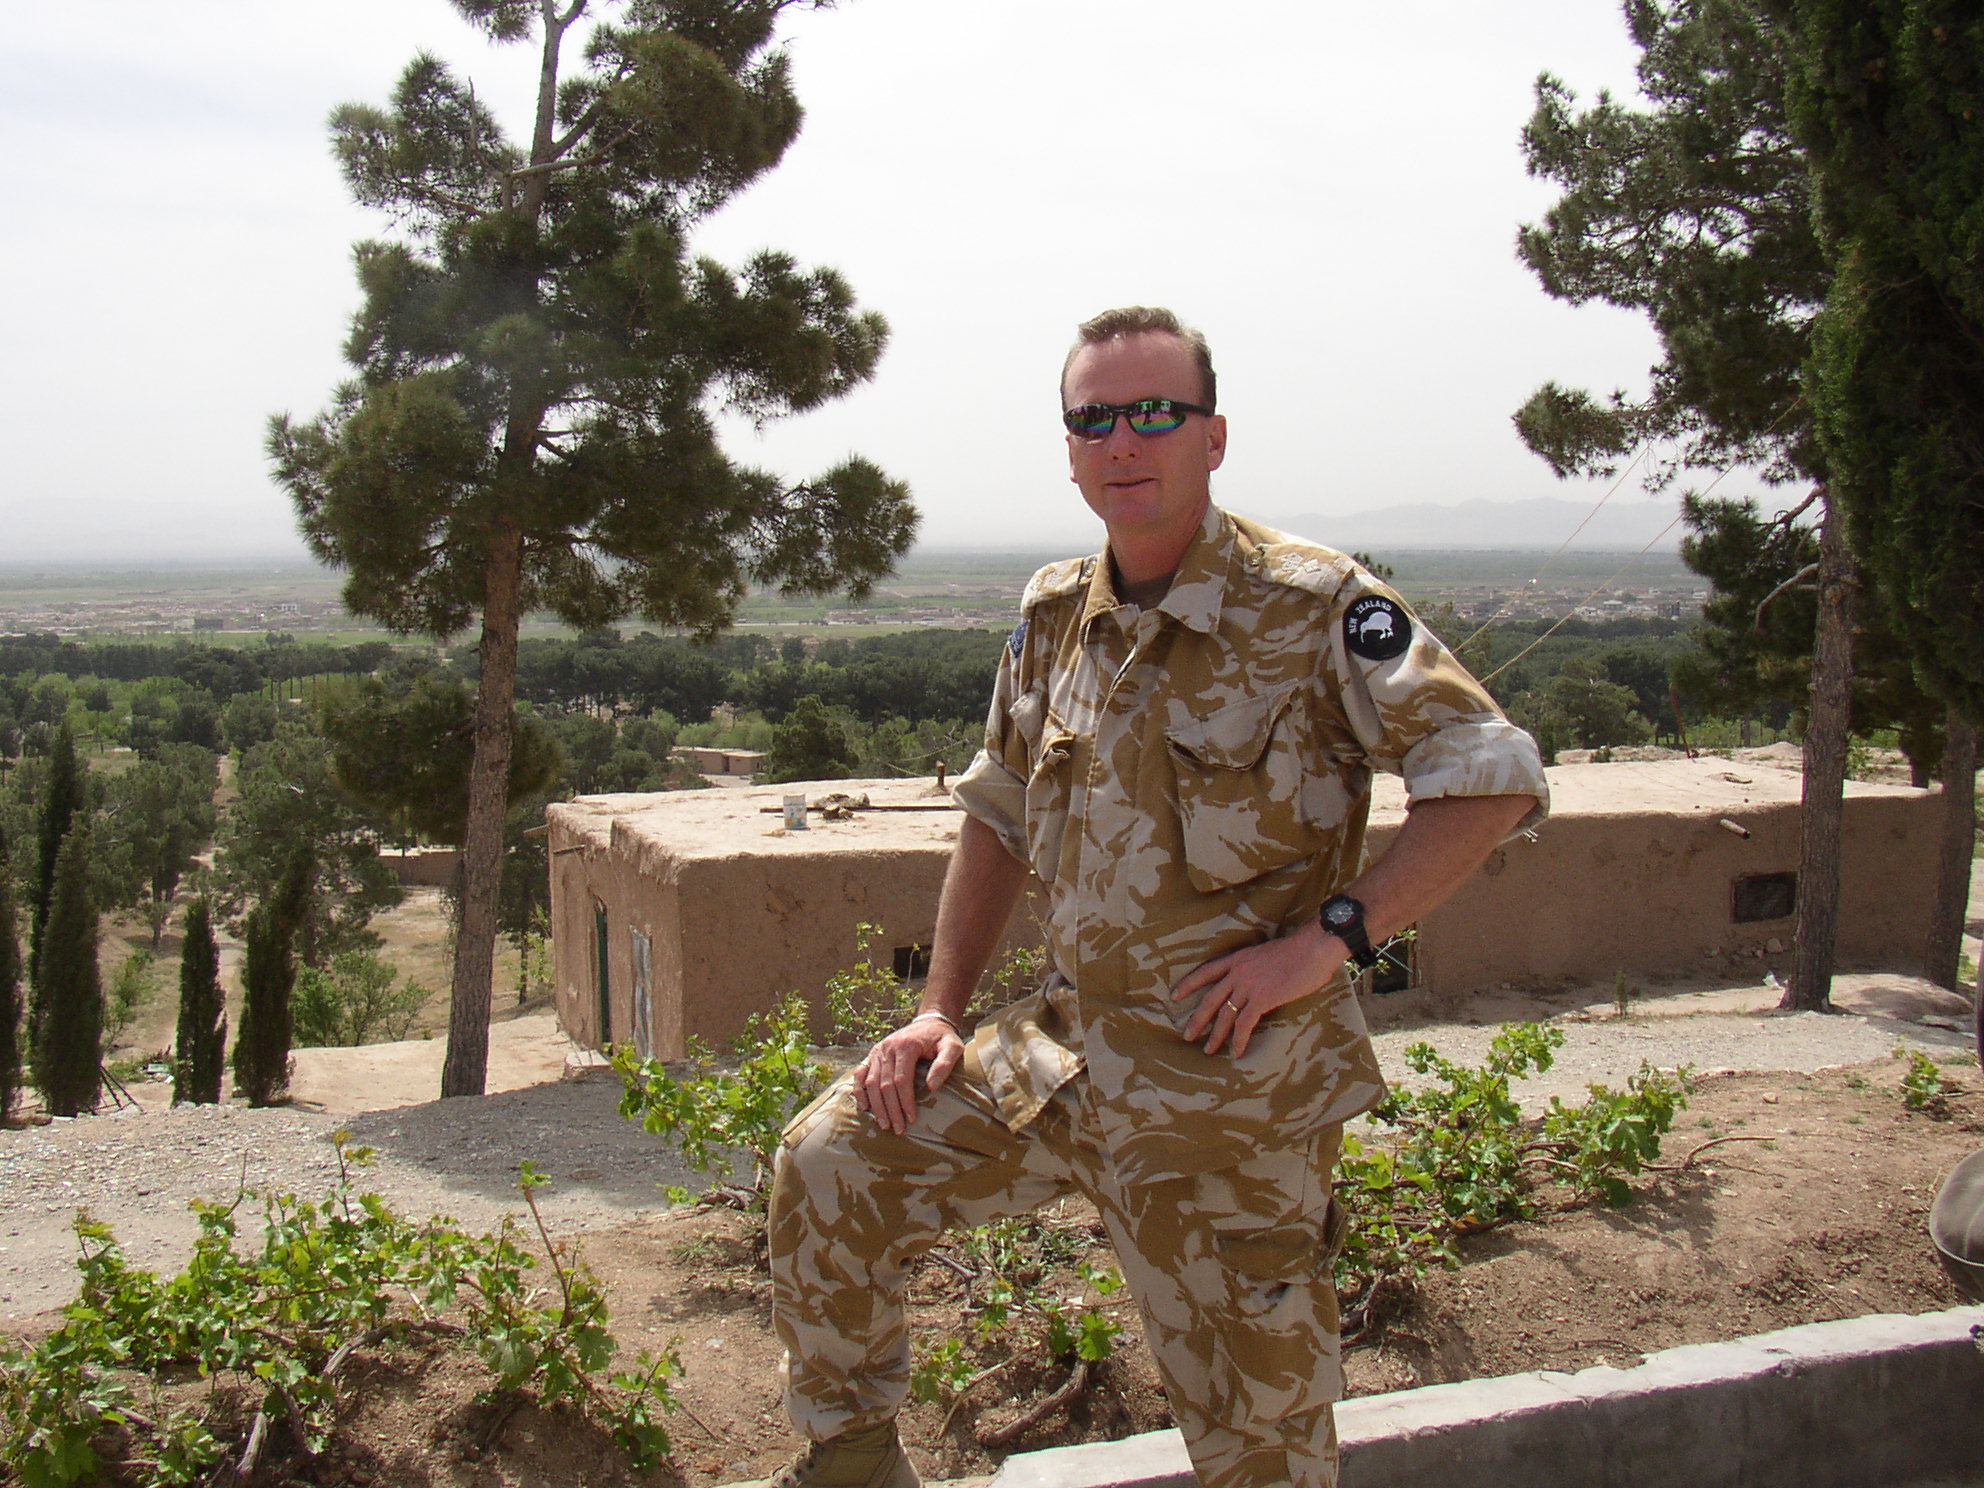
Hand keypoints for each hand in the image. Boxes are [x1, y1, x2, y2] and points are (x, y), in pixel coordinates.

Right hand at [852, 1013, 963, 1134]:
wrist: (928, 1022)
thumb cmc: (942, 1038)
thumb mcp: (952, 1046)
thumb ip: (945, 1064)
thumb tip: (931, 1087)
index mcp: (906, 1046)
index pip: (901, 1080)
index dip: (905, 1101)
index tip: (911, 1119)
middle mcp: (887, 1048)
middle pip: (884, 1084)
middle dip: (891, 1110)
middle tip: (898, 1129)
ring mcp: (877, 1051)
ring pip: (870, 1083)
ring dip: (876, 1106)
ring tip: (884, 1125)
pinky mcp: (872, 1055)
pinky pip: (860, 1074)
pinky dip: (859, 1091)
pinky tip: (865, 1107)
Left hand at [1172, 924, 1344, 1056]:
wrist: (1314, 947)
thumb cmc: (1299, 951)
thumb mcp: (1267, 955)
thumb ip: (1256, 969)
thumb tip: (1258, 984)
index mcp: (1238, 958)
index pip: (1206, 971)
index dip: (1188, 984)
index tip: (1174, 996)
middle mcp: (1238, 972)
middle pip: (1210, 999)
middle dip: (1197, 1019)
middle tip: (1187, 1035)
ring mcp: (1249, 985)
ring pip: (1225, 1015)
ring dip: (1216, 1036)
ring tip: (1208, 1050)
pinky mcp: (1262, 999)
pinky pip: (1244, 1025)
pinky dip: (1239, 1041)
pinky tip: (1236, 1053)